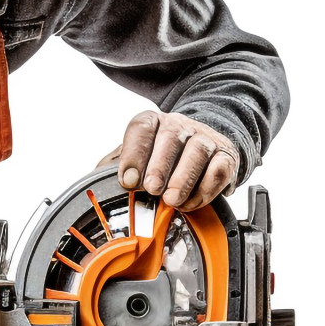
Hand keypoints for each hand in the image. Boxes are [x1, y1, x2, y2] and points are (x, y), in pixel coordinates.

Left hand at [106, 110, 238, 210]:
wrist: (206, 150)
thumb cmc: (163, 157)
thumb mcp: (137, 157)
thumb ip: (116, 166)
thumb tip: (98, 182)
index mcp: (154, 122)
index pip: (142, 128)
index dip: (134, 153)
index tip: (128, 180)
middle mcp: (180, 126)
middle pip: (171, 137)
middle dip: (160, 166)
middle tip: (152, 189)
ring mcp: (205, 139)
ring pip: (198, 151)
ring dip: (183, 178)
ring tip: (172, 200)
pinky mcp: (226, 156)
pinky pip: (219, 170)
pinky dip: (205, 189)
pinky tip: (191, 202)